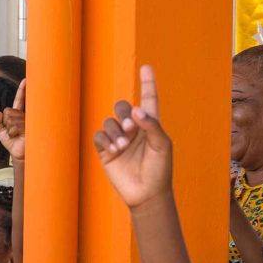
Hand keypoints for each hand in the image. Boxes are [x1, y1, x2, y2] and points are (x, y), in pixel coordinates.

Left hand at [0, 83, 26, 160]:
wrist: (20, 155)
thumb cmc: (13, 143)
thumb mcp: (2, 133)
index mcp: (18, 115)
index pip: (19, 100)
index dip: (22, 90)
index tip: (26, 80)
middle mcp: (24, 116)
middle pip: (8, 111)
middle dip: (6, 122)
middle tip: (12, 131)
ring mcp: (27, 121)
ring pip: (11, 119)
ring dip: (10, 129)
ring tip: (16, 135)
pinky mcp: (29, 128)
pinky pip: (14, 126)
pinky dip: (12, 133)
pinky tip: (19, 137)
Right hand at [93, 66, 175, 207]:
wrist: (146, 195)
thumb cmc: (160, 171)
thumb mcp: (162, 146)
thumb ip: (152, 125)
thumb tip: (136, 110)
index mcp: (150, 124)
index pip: (148, 99)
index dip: (147, 83)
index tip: (146, 68)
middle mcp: (133, 129)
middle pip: (122, 106)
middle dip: (123, 113)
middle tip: (130, 127)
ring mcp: (119, 140)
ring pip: (109, 121)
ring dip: (115, 131)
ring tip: (122, 146)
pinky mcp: (106, 152)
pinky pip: (99, 137)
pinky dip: (105, 140)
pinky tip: (114, 150)